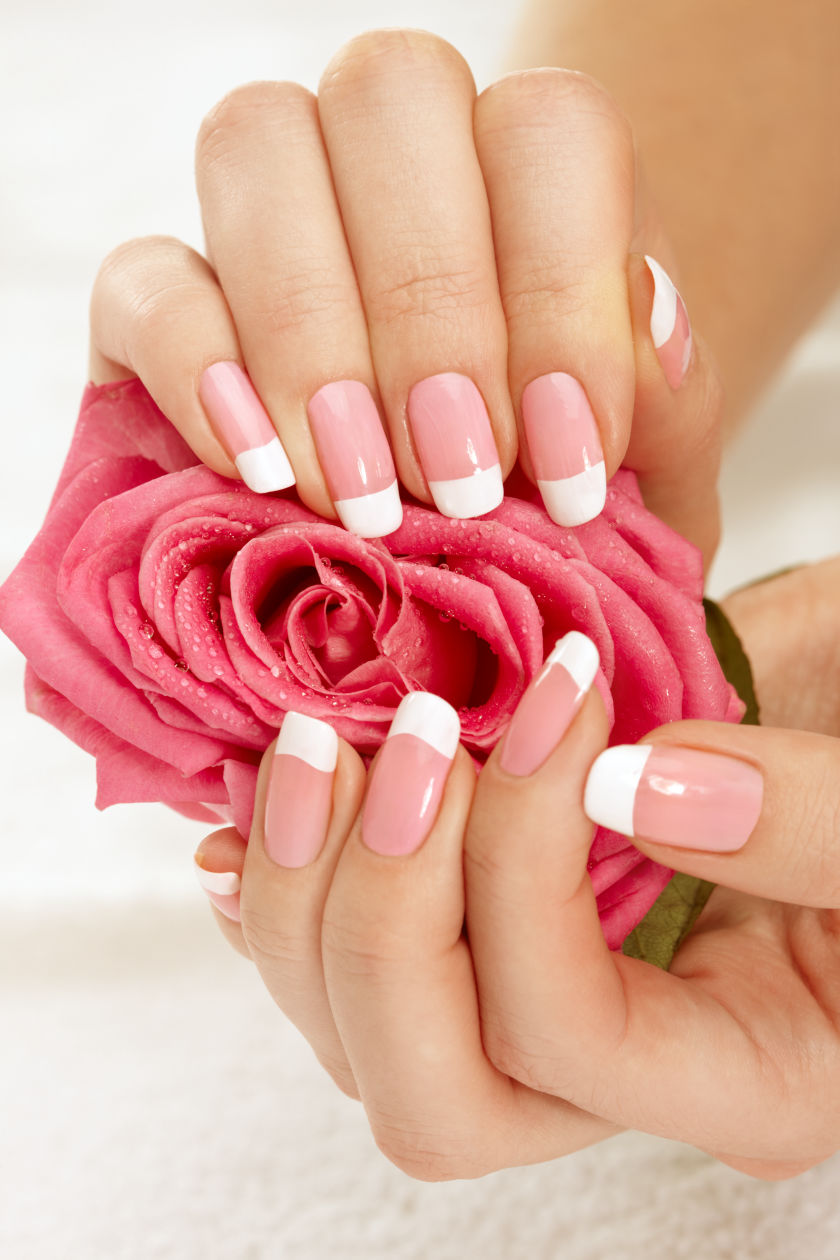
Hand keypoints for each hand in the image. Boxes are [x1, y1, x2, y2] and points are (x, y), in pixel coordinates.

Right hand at [89, 29, 720, 560]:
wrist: (457, 558)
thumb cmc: (561, 496)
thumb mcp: (647, 474)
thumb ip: (666, 403)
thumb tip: (639, 330)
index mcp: (532, 173)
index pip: (548, 130)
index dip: (558, 292)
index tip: (573, 467)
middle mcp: (396, 157)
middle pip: (393, 96)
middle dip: (433, 310)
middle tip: (464, 481)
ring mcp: (265, 214)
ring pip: (258, 143)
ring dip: (316, 332)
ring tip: (364, 495)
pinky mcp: (154, 305)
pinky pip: (143, 278)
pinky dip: (200, 368)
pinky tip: (262, 470)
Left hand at [196, 557, 839, 1181]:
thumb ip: (811, 823)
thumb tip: (638, 787)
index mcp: (745, 1075)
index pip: (568, 1034)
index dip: (525, 868)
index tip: (557, 703)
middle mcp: (621, 1071)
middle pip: (430, 1088)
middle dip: (379, 912)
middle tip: (389, 744)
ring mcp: (535, 1007)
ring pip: (360, 1035)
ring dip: (306, 892)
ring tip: (311, 748)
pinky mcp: (482, 937)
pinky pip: (344, 961)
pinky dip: (289, 885)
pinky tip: (251, 823)